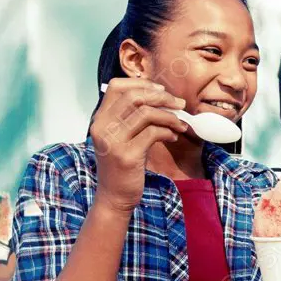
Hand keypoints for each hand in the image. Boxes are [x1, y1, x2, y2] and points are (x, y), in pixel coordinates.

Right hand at [90, 79, 187, 213]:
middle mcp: (102, 127)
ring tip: (180, 123)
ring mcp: (112, 141)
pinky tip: (174, 136)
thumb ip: (131, 117)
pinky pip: (153, 133)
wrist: (114, 196)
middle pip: (134, 97)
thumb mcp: (121, 136)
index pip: (117, 86)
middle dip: (162, 97)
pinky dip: (168, 132)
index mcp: (99, 119)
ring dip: (169, 116)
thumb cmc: (123, 164)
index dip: (142, 84)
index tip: (161, 90)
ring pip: (146, 113)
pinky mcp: (126, 156)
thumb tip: (160, 95)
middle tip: (180, 104)